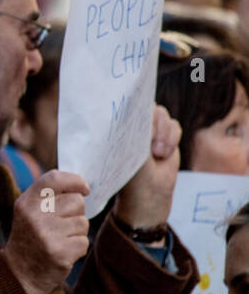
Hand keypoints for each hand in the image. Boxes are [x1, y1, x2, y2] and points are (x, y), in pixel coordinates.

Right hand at [4, 170, 91, 293]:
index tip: (83, 189)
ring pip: (83, 222)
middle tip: (61, 225)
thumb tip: (81, 186)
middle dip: (76, 212)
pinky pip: (84, 241)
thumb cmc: (29, 238)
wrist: (19, 274)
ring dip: (77, 232)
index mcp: (26, 203)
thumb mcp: (28, 212)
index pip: (54, 178)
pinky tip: (63, 252)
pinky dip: (77, 247)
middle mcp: (34, 216)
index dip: (75, 181)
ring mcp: (46, 235)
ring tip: (60, 239)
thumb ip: (48, 196)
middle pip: (76, 201)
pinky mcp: (60, 253)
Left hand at [113, 105, 181, 232]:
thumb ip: (129, 128)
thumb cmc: (129, 172)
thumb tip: (130, 108)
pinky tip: (163, 154)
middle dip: (153, 125)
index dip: (136, 109)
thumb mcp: (127, 149)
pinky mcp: (168, 135)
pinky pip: (175, 125)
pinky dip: (172, 139)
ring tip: (156, 153)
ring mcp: (152, 128)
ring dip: (163, 134)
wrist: (148, 190)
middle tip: (150, 147)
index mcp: (118, 124)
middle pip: (149, 106)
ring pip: (163, 115)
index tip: (139, 125)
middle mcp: (134, 123)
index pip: (127, 103)